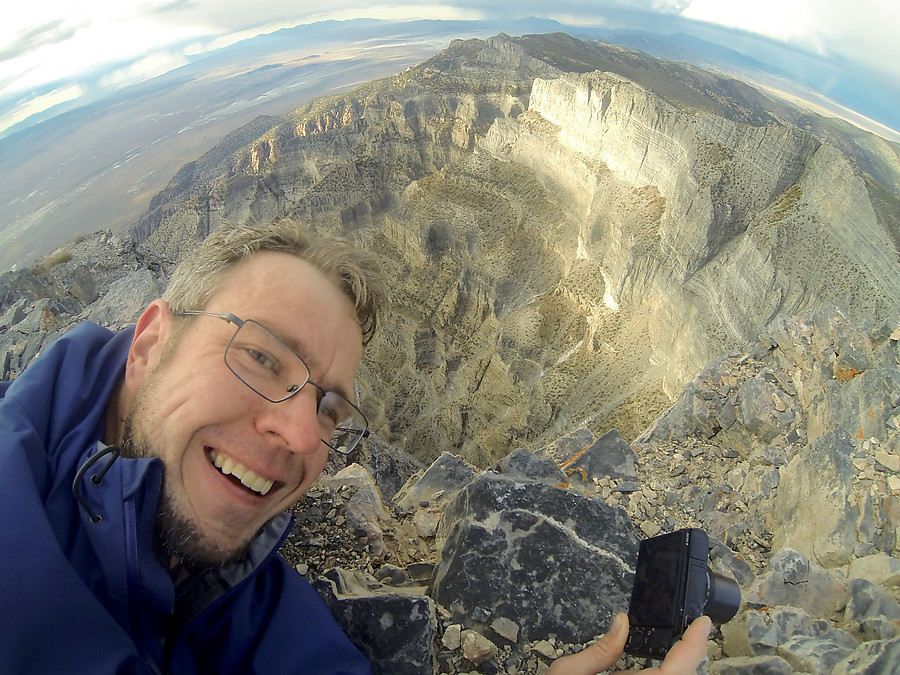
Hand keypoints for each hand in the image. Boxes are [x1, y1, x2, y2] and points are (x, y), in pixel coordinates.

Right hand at [546, 614, 712, 674]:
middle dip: (689, 657)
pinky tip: (660, 667)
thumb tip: (621, 624)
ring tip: (681, 647)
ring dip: (677, 669)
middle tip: (693, 631)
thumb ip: (599, 652)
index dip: (693, 646)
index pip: (676, 672)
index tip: (702, 625)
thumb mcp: (568, 674)